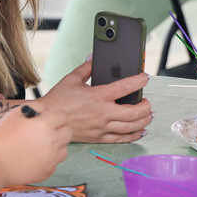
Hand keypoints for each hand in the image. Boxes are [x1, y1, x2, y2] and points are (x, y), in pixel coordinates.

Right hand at [0, 104, 70, 184]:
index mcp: (45, 125)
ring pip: (64, 148)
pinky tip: (35, 156)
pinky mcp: (48, 171)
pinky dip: (49, 158)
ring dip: (57, 144)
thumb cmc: (2, 136)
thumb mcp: (15, 114)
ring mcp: (52, 158)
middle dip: (60, 129)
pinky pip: (55, 162)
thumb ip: (35, 107)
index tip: (47, 119)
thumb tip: (46, 111)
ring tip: (40, 144)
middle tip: (46, 131)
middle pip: (68, 132)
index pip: (63, 116)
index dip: (55, 116)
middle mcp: (53, 141)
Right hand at [39, 61, 153, 143]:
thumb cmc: (57, 100)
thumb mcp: (71, 78)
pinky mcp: (98, 137)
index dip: (139, 81)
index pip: (125, 87)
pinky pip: (121, 138)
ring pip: (130, 127)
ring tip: (149, 115)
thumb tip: (94, 58)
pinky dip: (134, 135)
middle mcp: (102, 113)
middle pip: (134, 112)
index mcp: (98, 96)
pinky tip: (141, 131)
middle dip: (146, 106)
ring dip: (144, 121)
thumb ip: (87, 67)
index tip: (145, 78)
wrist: (47, 120)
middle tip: (147, 101)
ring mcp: (101, 127)